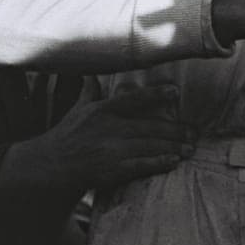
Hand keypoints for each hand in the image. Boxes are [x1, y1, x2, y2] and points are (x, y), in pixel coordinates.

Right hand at [49, 85, 196, 189]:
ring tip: (190, 148)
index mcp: (102, 110)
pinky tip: (173, 162)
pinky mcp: (110, 170)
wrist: (50, 167)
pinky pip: (139, 165)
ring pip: (148, 146)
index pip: (132, 99)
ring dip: (172, 147)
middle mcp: (107, 128)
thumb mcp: (77, 110)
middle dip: (174, 130)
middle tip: (194, 132)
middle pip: (148, 127)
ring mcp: (109, 150)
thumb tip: (91, 75)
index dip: (155, 94)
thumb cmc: (67, 136)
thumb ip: (89, 93)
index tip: (175, 92)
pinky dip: (158, 162)